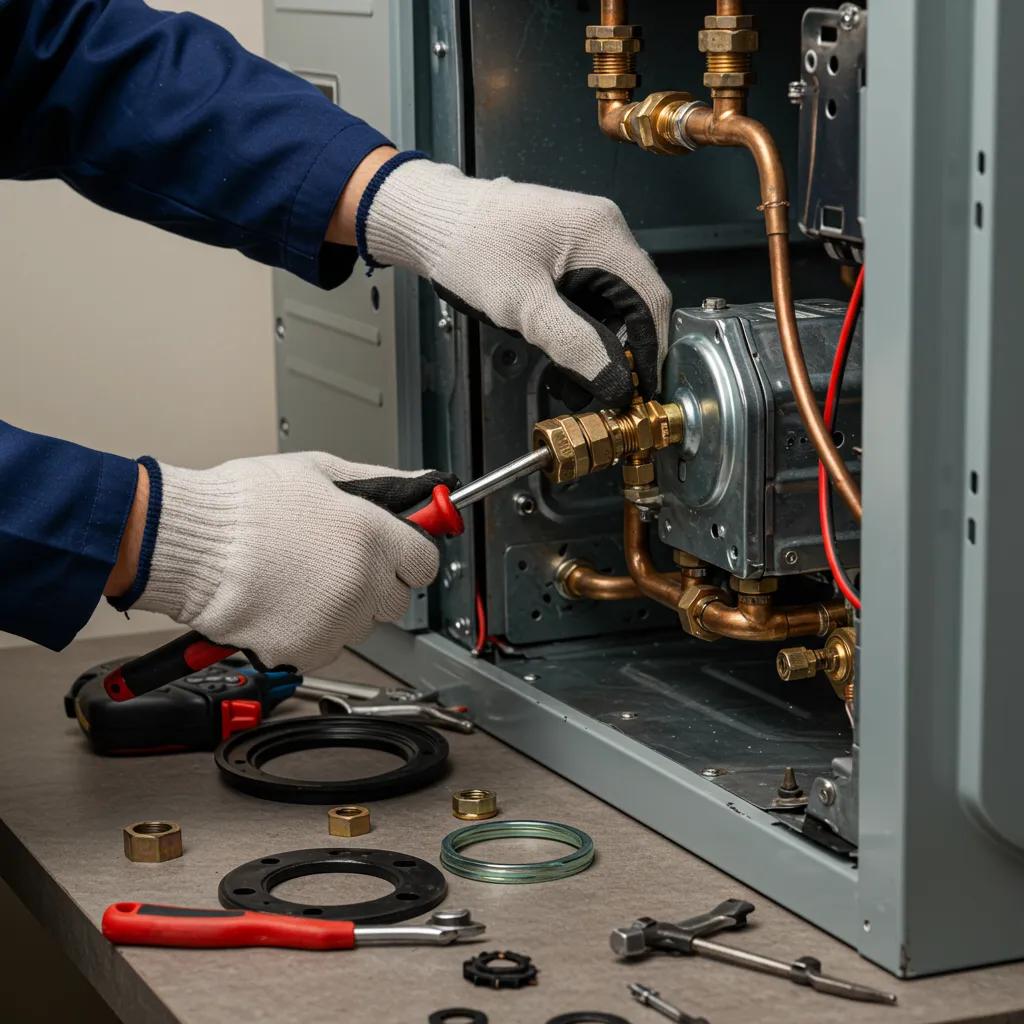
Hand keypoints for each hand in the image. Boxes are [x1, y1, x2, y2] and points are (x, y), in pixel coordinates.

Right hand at [125, 453, 453, 672]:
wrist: (189, 544)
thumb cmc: (243, 505)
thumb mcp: (318, 471)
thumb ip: (379, 483)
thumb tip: (421, 486)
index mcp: (371, 535)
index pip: (425, 562)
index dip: (408, 556)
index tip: (395, 553)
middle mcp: (361, 582)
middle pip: (396, 599)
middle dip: (374, 584)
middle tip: (333, 563)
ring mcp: (336, 620)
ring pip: (361, 626)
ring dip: (342, 609)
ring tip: (298, 580)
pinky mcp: (307, 650)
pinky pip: (327, 647)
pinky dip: (310, 633)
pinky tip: (284, 604)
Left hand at [359, 158, 670, 407]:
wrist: (431, 219)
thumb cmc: (470, 250)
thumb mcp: (524, 307)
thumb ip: (574, 344)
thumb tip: (616, 381)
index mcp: (602, 233)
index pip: (652, 299)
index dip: (653, 349)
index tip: (643, 387)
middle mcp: (603, 228)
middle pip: (637, 299)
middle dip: (627, 347)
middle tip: (611, 388)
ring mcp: (586, 234)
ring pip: (614, 297)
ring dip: (605, 337)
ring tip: (584, 374)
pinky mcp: (567, 245)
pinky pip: (592, 289)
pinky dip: (586, 321)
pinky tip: (568, 346)